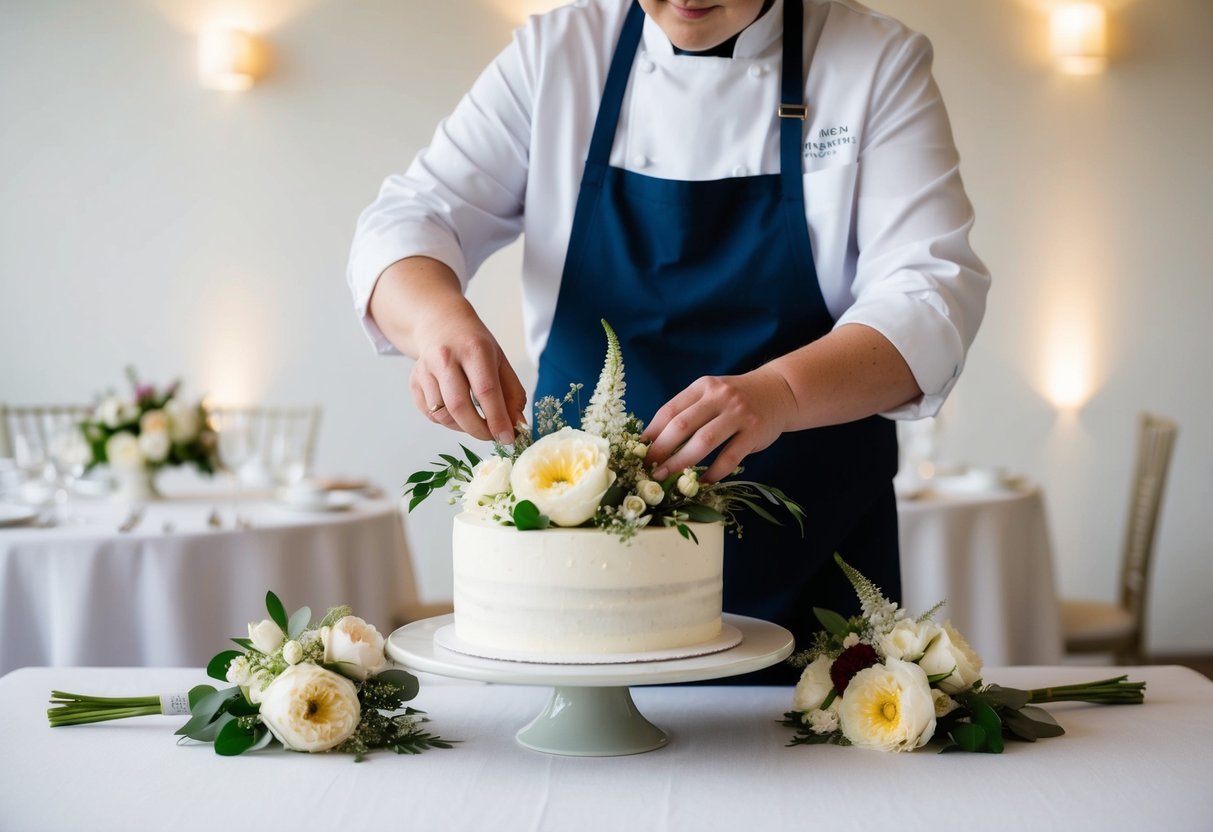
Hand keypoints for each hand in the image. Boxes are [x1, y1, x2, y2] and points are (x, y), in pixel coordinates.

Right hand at [368, 257, 527, 444]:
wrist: (440, 324)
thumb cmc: (474, 345)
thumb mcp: (500, 361)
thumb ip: (512, 394)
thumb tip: (518, 426)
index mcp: (474, 349)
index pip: (485, 390)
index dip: (497, 419)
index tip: (508, 439)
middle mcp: (445, 357)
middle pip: (458, 406)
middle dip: (478, 430)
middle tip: (492, 437)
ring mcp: (425, 369)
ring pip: (442, 414)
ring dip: (463, 426)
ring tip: (475, 419)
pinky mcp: (414, 381)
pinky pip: (430, 414)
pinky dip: (447, 421)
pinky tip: (457, 411)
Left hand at [642, 368, 795, 482]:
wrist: (779, 392)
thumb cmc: (735, 399)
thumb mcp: (710, 394)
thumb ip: (688, 411)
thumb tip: (653, 440)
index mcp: (702, 387)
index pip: (670, 410)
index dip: (652, 432)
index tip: (639, 451)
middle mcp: (719, 397)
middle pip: (682, 426)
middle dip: (662, 450)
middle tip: (649, 468)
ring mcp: (738, 414)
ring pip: (704, 441)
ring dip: (681, 463)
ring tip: (666, 477)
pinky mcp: (754, 432)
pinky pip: (730, 457)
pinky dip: (714, 472)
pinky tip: (702, 482)